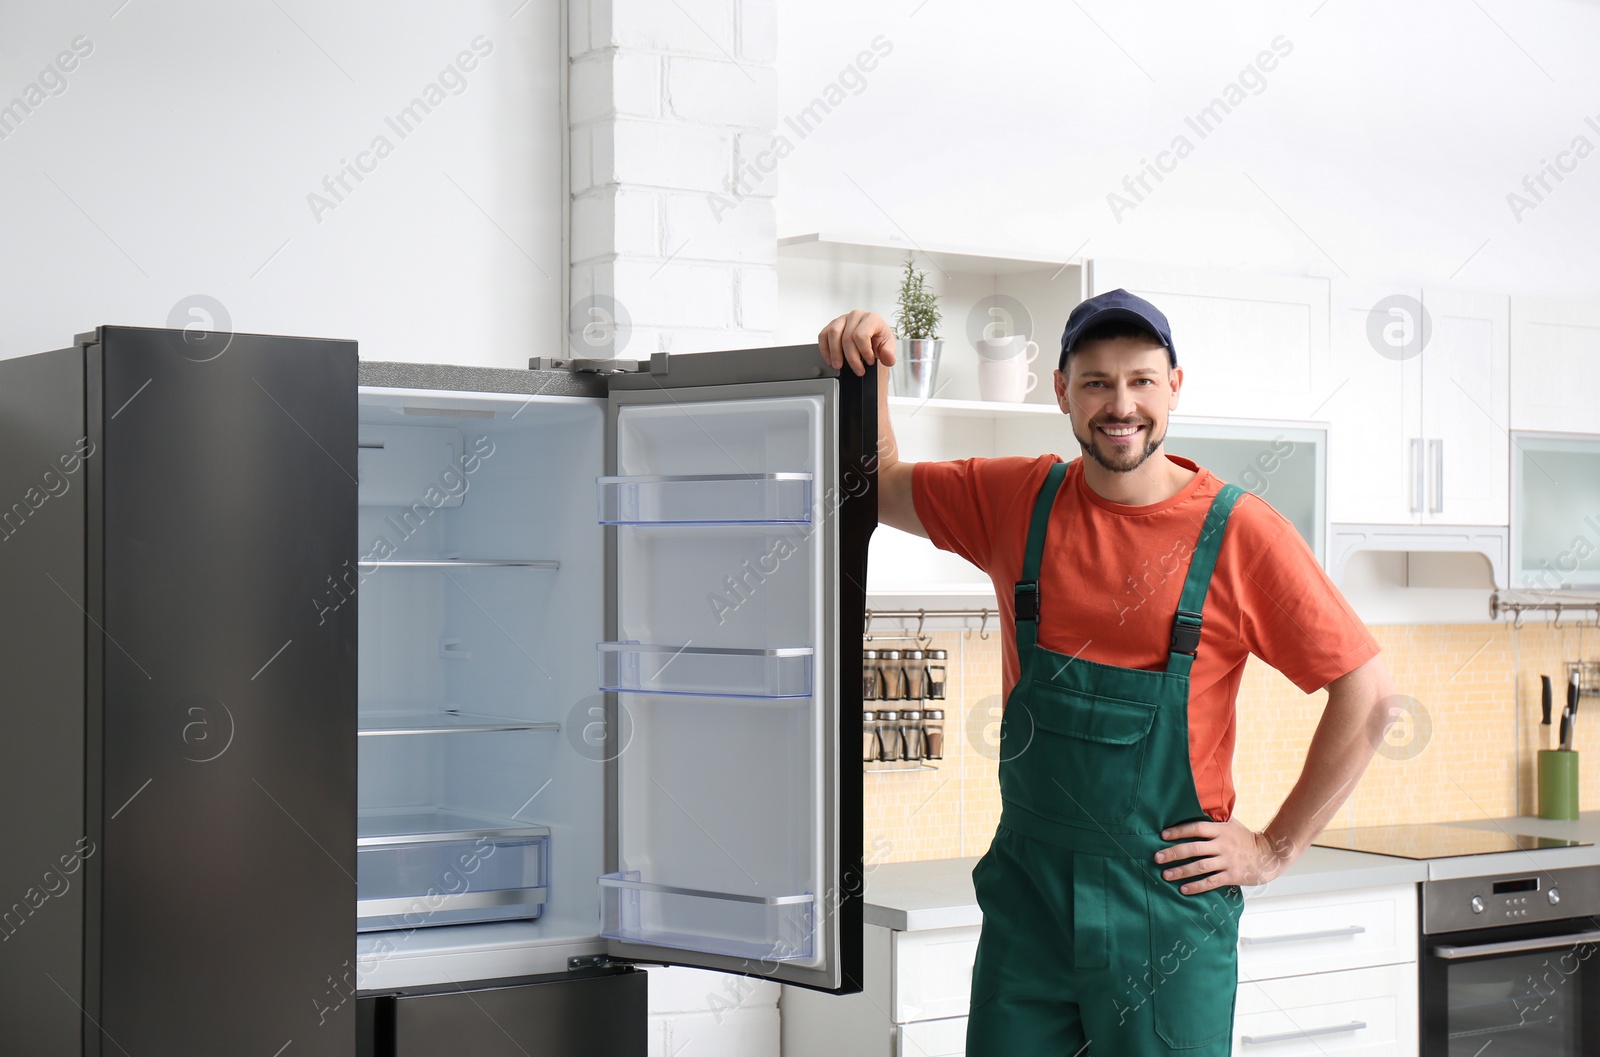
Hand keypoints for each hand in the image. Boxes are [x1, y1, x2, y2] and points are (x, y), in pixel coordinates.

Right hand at [818, 310, 896, 375]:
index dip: (864, 352)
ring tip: (839, 366)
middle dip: (851, 358)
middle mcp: (856, 316)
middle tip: (858, 370)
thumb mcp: (888, 347)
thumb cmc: (879, 340)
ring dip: (835, 353)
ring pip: (833, 334)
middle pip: (847, 338)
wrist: (872, 338)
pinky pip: (823, 335)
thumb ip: (889, 354)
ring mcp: (843, 319)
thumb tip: (888, 359)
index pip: (861, 335)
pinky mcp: (832, 325)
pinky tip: (830, 360)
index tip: (869, 361)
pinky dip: (825, 349)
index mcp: (871, 318)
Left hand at [1154, 819, 1295, 893]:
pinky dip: (1196, 886)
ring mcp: (1227, 861)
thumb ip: (1216, 818)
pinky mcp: (1232, 876)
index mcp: (1221, 830)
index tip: (1163, 836)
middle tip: (1157, 858)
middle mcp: (1222, 845)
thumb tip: (1197, 807)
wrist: (1270, 855)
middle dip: (1174, 853)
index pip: (1196, 828)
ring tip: (1166, 875)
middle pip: (1194, 848)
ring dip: (1181, 871)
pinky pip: (1211, 882)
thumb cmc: (1246, 838)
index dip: (1179, 831)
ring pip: (1200, 866)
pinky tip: (1183, 889)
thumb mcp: (1232, 824)